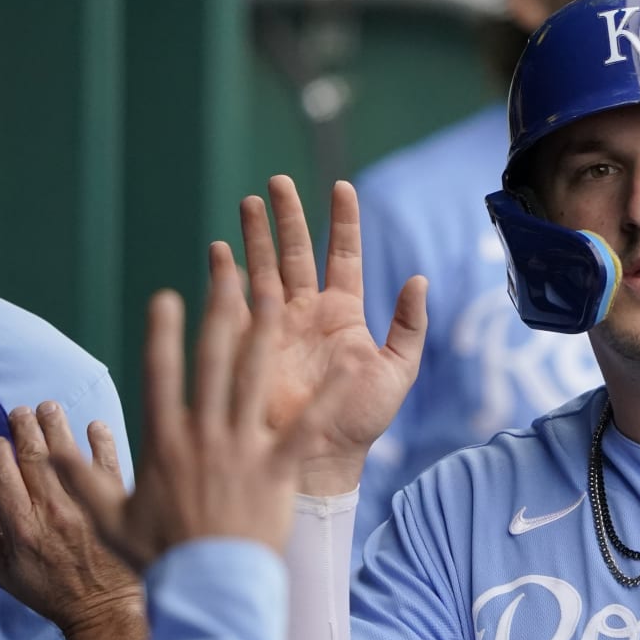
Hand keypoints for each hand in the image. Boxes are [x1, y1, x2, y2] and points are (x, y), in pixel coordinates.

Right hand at [0, 402, 140, 634]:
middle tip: (21, 410)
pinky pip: (109, 464)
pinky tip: (94, 426)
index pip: (3, 476)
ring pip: (67, 454)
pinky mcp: (115, 503)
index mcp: (21, 526)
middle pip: (34, 457)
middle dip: (24, 428)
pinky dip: (102, 442)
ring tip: (49, 407)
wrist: (105, 609)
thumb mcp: (6, 575)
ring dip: (56, 426)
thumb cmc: (52, 593)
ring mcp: (85, 504)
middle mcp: (51, 510)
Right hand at [53, 249, 345, 569]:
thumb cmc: (160, 556)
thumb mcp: (107, 517)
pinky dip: (326, 397)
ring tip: (276, 295)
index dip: (163, 334)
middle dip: (219, 313)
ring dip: (265, 335)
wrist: (209, 589)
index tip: (165, 296)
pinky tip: (346, 367)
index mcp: (164, 441)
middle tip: (228, 272)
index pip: (160, 375)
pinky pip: (306, 425)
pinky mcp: (278, 468)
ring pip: (255, 380)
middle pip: (213, 362)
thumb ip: (78, 477)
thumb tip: (42, 450)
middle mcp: (204, 435)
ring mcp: (242, 449)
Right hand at [237, 176, 427, 494]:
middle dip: (286, 217)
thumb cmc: (361, 419)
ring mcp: (275, 326)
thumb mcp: (396, 371)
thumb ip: (408, 326)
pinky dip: (225, 277)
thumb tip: (420, 280)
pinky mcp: (250, 345)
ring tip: (248, 202)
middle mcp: (306, 312)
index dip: (342, 221)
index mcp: (343, 313)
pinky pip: (235, 304)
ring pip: (263, 268)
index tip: (341, 187)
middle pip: (295, 252)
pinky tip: (219, 250)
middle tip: (276, 182)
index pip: (343, 254)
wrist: (322, 456)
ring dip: (254, 236)